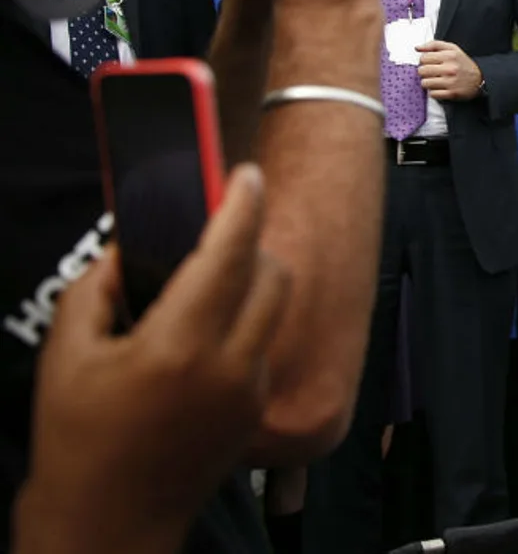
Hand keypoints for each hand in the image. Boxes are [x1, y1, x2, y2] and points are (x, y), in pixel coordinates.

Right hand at [15, 166, 288, 553]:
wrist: (106, 524)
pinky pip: (262, 346)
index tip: (247, 173)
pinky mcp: (255, 412)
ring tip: (204, 285)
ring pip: (275, 310)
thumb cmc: (76, 439)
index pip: (231, 252)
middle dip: (252, 243)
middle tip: (217, 232)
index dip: (243, 204)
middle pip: (274, 273)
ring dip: (251, 284)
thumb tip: (133, 246)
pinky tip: (200, 337)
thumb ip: (100, 285)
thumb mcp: (67, 353)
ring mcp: (250, 391)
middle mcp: (230, 365)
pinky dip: (243, 325)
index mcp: (181, 345)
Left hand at [416, 40, 483, 100]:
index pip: (424, 58)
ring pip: (425, 83)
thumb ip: (434, 45)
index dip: (424, 61)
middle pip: (422, 71)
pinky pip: (432, 94)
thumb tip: (417, 48)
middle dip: (424, 72)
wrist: (480, 78)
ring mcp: (451, 82)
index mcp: (449, 56)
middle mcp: (450, 68)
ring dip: (428, 82)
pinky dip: (434, 92)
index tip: (430, 63)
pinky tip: (440, 87)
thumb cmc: (463, 63)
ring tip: (435, 80)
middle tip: (431, 72)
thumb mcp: (452, 49)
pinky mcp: (451, 94)